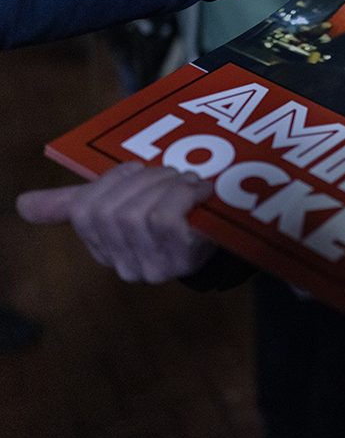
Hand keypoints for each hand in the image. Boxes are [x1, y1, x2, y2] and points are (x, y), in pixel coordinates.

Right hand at [16, 163, 215, 282]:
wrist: (230, 231)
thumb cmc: (173, 210)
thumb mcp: (124, 202)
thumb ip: (73, 204)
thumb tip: (20, 205)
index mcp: (106, 249)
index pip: (85, 209)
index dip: (112, 180)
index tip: (137, 170)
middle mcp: (126, 267)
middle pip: (112, 212)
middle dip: (146, 180)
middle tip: (172, 173)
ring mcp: (154, 268)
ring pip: (139, 215)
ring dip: (168, 185)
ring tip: (188, 181)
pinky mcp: (182, 261)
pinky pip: (165, 220)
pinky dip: (184, 195)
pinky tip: (200, 191)